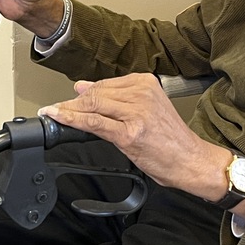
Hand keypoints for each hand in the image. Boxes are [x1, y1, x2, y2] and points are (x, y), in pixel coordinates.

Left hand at [38, 73, 235, 201]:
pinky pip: (93, 123)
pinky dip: (72, 120)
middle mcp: (142, 94)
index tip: (68, 98)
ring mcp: (136, 113)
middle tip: (56, 109)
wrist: (191, 161)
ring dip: (68, 110)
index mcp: (146, 84)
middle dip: (72, 102)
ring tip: (53, 114)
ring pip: (91, 106)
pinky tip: (59, 118)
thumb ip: (117, 98)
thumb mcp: (147, 110)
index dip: (83, 93)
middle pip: (96, 93)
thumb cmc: (172, 140)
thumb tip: (84, 87)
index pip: (105, 84)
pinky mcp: (129, 133)